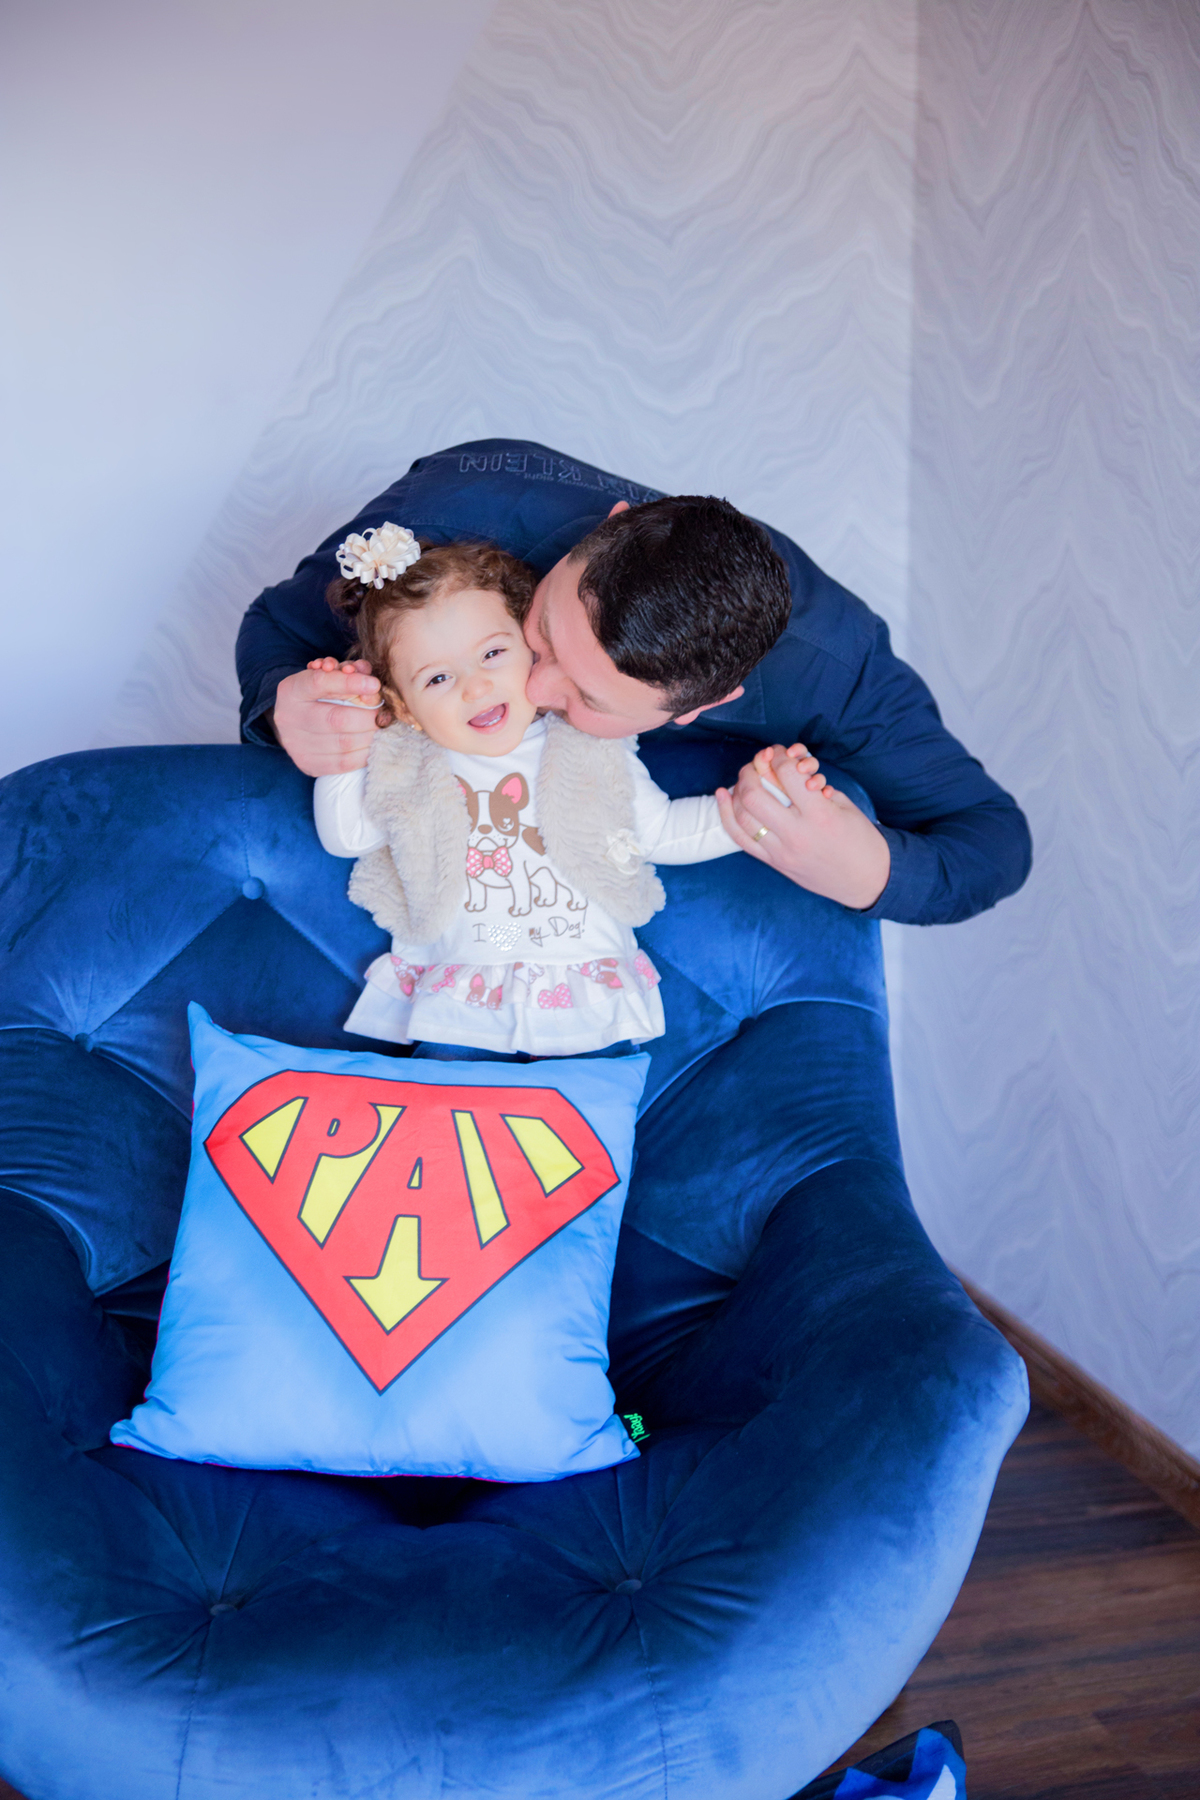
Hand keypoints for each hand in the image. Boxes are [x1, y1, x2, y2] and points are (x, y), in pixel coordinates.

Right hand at [270, 660, 382, 776]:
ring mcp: (297, 744)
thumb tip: (372, 685)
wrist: (295, 724)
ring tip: (380, 727)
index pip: (320, 683)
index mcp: (292, 690)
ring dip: (371, 735)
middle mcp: (289, 718)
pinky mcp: (309, 764)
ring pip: (344, 742)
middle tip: (384, 713)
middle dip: (369, 716)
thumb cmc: (318, 695)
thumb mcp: (329, 676)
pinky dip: (366, 752)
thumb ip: (350, 673)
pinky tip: (372, 742)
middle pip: (336, 718)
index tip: (375, 684)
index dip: (350, 683)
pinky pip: (345, 762)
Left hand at [716, 744, 889, 909]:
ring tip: (742, 779)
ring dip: (737, 791)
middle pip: (755, 795)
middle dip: (750, 771)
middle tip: (755, 763)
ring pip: (743, 817)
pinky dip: (727, 815)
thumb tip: (785, 767)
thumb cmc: (860, 839)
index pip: (787, 774)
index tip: (778, 752)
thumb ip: (813, 787)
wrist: (866, 880)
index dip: (779, 755)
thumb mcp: (844, 805)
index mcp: (820, 815)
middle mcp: (797, 834)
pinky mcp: (775, 864)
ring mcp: (782, 852)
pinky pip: (741, 839)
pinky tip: (722, 796)